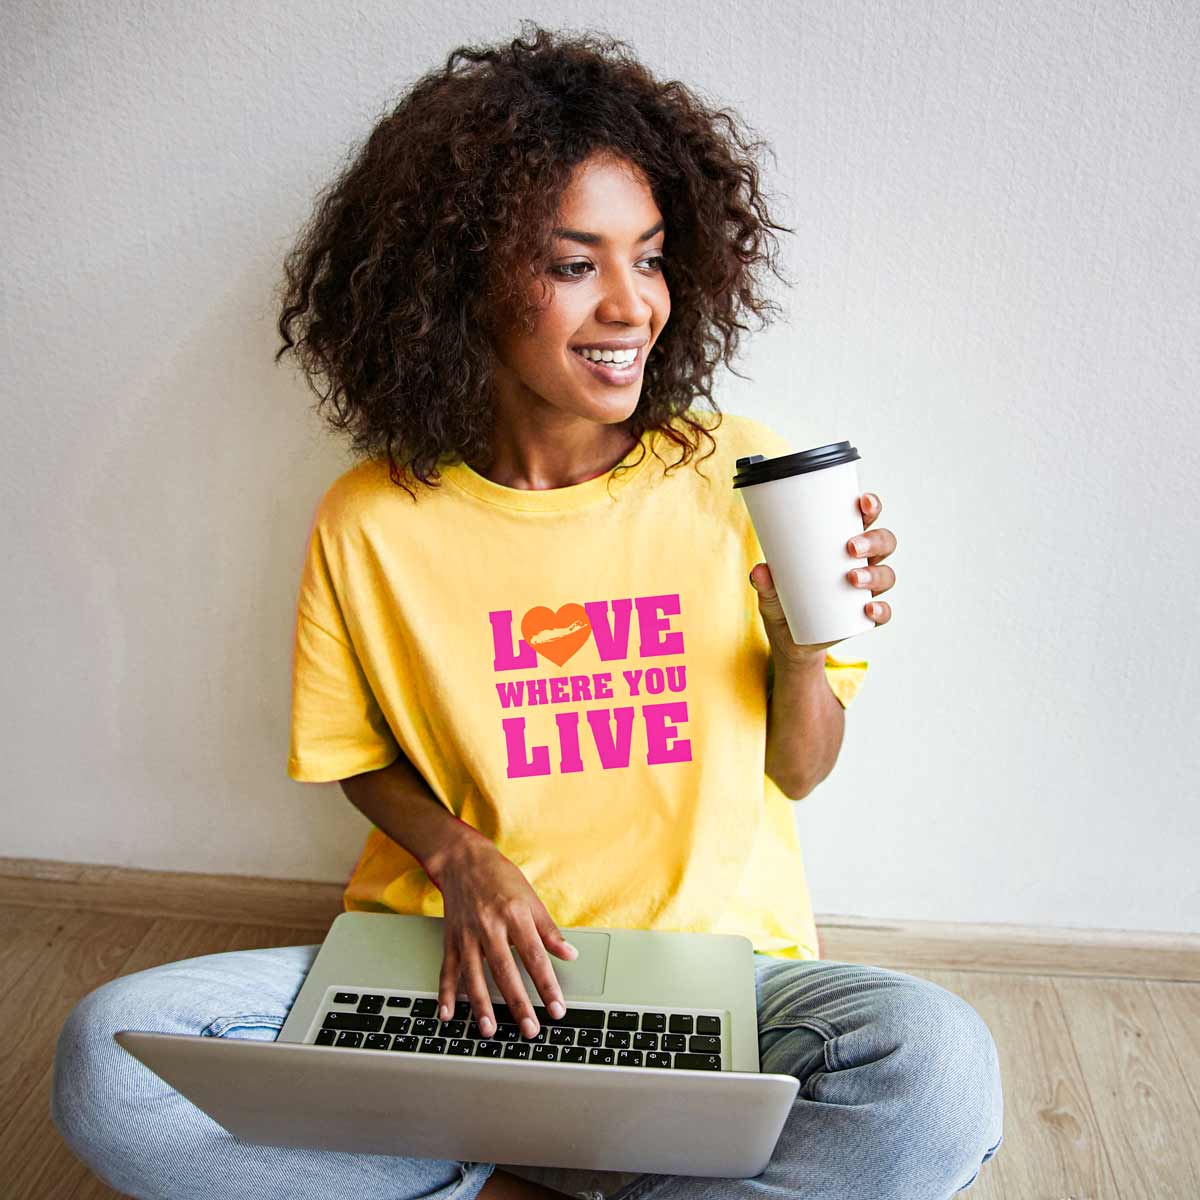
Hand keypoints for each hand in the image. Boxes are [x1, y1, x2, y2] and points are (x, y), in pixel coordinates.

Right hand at [427, 837, 577, 1040]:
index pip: (535, 957)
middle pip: (505, 971)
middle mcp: (489, 926)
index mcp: (514, 915)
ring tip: (490, 1030)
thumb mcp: (531, 898)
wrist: (464, 859)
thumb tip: (570, 954)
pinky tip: (447, 1014)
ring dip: (481, 1005)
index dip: (547, 985)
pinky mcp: (451, 939)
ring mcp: (467, 934)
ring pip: (474, 975)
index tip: (557, 1009)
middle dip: (517, 1004)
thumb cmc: (501, 877)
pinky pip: (448, 969)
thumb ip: (549, 929)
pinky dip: (446, 993)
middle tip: (529, 1030)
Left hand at [750, 491, 896, 662]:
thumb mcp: (770, 591)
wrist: (789, 640)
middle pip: (884, 542)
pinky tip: (868, 609)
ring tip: (852, 578)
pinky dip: (880, 610)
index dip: (870, 506)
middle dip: (874, 540)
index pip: (864, 518)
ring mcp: (865, 591)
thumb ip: (764, 581)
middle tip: (851, 547)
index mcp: (842, 544)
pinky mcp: (865, 617)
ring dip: (875, 574)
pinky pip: (883, 613)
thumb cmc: (784, 601)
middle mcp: (861, 563)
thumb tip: (759, 570)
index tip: (862, 502)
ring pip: (886, 575)